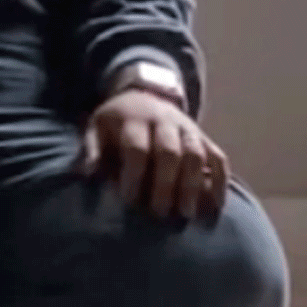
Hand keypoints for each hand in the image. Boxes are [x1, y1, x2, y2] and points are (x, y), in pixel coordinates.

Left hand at [80, 89, 229, 222]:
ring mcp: (188, 129)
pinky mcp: (204, 138)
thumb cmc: (118, 121)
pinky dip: (220, 181)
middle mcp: (164, 122)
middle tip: (159, 214)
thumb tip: (86, 174)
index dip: (134, 175)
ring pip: (196, 155)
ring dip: (192, 185)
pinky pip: (218, 158)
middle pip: (170, 151)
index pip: (137, 148)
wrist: (145, 93)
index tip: (129, 201)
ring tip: (185, 213)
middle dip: (165, 184)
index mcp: (134, 120)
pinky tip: (217, 205)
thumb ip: (92, 150)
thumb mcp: (97, 127)